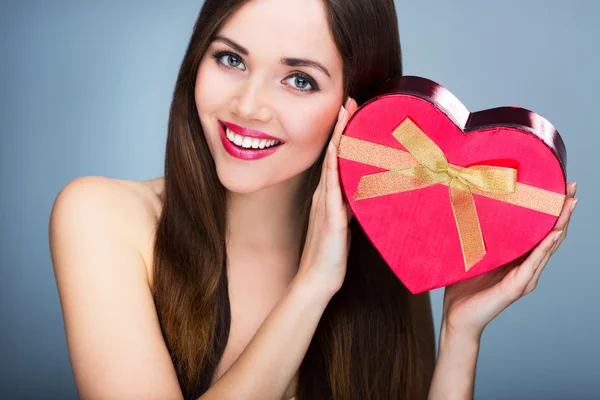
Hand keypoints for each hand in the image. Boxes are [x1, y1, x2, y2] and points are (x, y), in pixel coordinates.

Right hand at [296, 97, 357, 294]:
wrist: (317, 280)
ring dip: (338, 138)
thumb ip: (351, 207)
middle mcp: (326, 195)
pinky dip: (333, 167)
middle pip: (334, 154)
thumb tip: (365, 193)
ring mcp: (325, 205)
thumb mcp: (345, 225)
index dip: (344, 135)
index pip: (338, 159)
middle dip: (341, 127)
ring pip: (333, 165)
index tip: (353, 111)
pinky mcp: (330, 218)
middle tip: (349, 100)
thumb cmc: (331, 255)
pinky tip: (335, 150)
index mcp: (330, 197)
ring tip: (344, 114)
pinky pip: (331, 188)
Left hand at [441, 181, 577, 339]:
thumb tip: (471, 207)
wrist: (456, 317)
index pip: (538, 230)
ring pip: (547, 246)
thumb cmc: (462, 287)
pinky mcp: (516, 287)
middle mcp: (526, 267)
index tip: (557, 186)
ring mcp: (524, 278)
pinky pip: (532, 264)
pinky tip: (553, 234)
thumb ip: (480, 237)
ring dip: (560, 224)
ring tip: (570, 204)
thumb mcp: (473, 255)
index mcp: (517, 259)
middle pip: (550, 234)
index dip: (549, 209)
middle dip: (562, 210)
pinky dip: (544, 248)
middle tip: (572, 186)